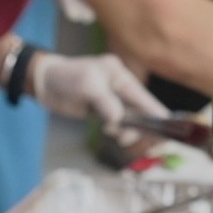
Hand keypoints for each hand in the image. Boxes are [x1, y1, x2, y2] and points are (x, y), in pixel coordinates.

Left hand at [28, 51, 167, 125]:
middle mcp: (119, 87)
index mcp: (120, 75)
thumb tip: (119, 120)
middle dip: (138, 127)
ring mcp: (112, 100)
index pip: (144, 97)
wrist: (45, 83)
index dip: (157, 114)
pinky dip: (117, 130)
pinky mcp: (102, 110)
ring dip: (125, 130)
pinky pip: (118, 123)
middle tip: (124, 137)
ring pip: (130, 120)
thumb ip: (106, 102)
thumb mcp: (87, 86)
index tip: (167, 130)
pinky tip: (109, 130)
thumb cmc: (66, 77)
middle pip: (140, 111)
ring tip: (110, 131)